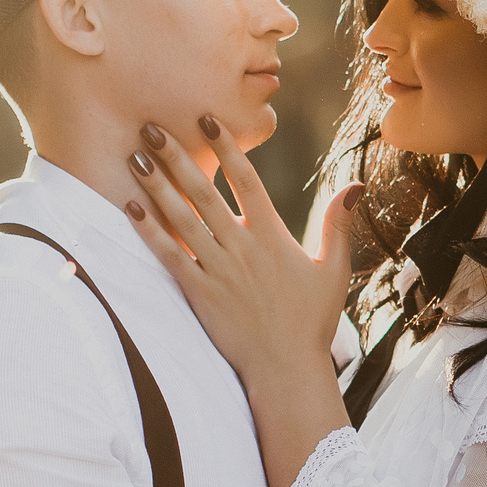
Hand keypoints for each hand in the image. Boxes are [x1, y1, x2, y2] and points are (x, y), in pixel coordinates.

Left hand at [127, 117, 355, 394]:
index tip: (207, 118)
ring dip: (157, 186)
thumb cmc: (311, 321)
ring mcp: (218, 270)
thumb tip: (355, 187)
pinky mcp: (200, 294)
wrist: (286, 368)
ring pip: (182, 219)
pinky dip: (150, 232)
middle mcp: (242, 248)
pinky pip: (170, 257)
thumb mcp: (334, 270)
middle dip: (177, 157)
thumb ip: (338, 225)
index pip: (246, 181)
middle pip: (204, 193)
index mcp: (273, 237)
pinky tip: (130, 208)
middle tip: (152, 126)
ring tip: (134, 157)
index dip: (227, 148)